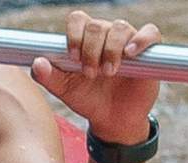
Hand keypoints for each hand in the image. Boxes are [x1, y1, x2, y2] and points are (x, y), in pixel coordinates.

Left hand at [31, 10, 160, 142]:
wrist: (112, 118)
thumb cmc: (87, 98)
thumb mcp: (65, 90)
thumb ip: (48, 76)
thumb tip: (37, 62)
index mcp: (84, 38)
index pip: (78, 19)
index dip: (74, 34)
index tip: (72, 56)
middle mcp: (106, 34)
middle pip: (96, 25)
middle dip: (90, 50)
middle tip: (90, 74)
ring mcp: (127, 40)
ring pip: (119, 28)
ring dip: (110, 50)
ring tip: (108, 72)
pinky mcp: (149, 51)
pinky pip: (150, 33)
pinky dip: (141, 39)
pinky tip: (130, 54)